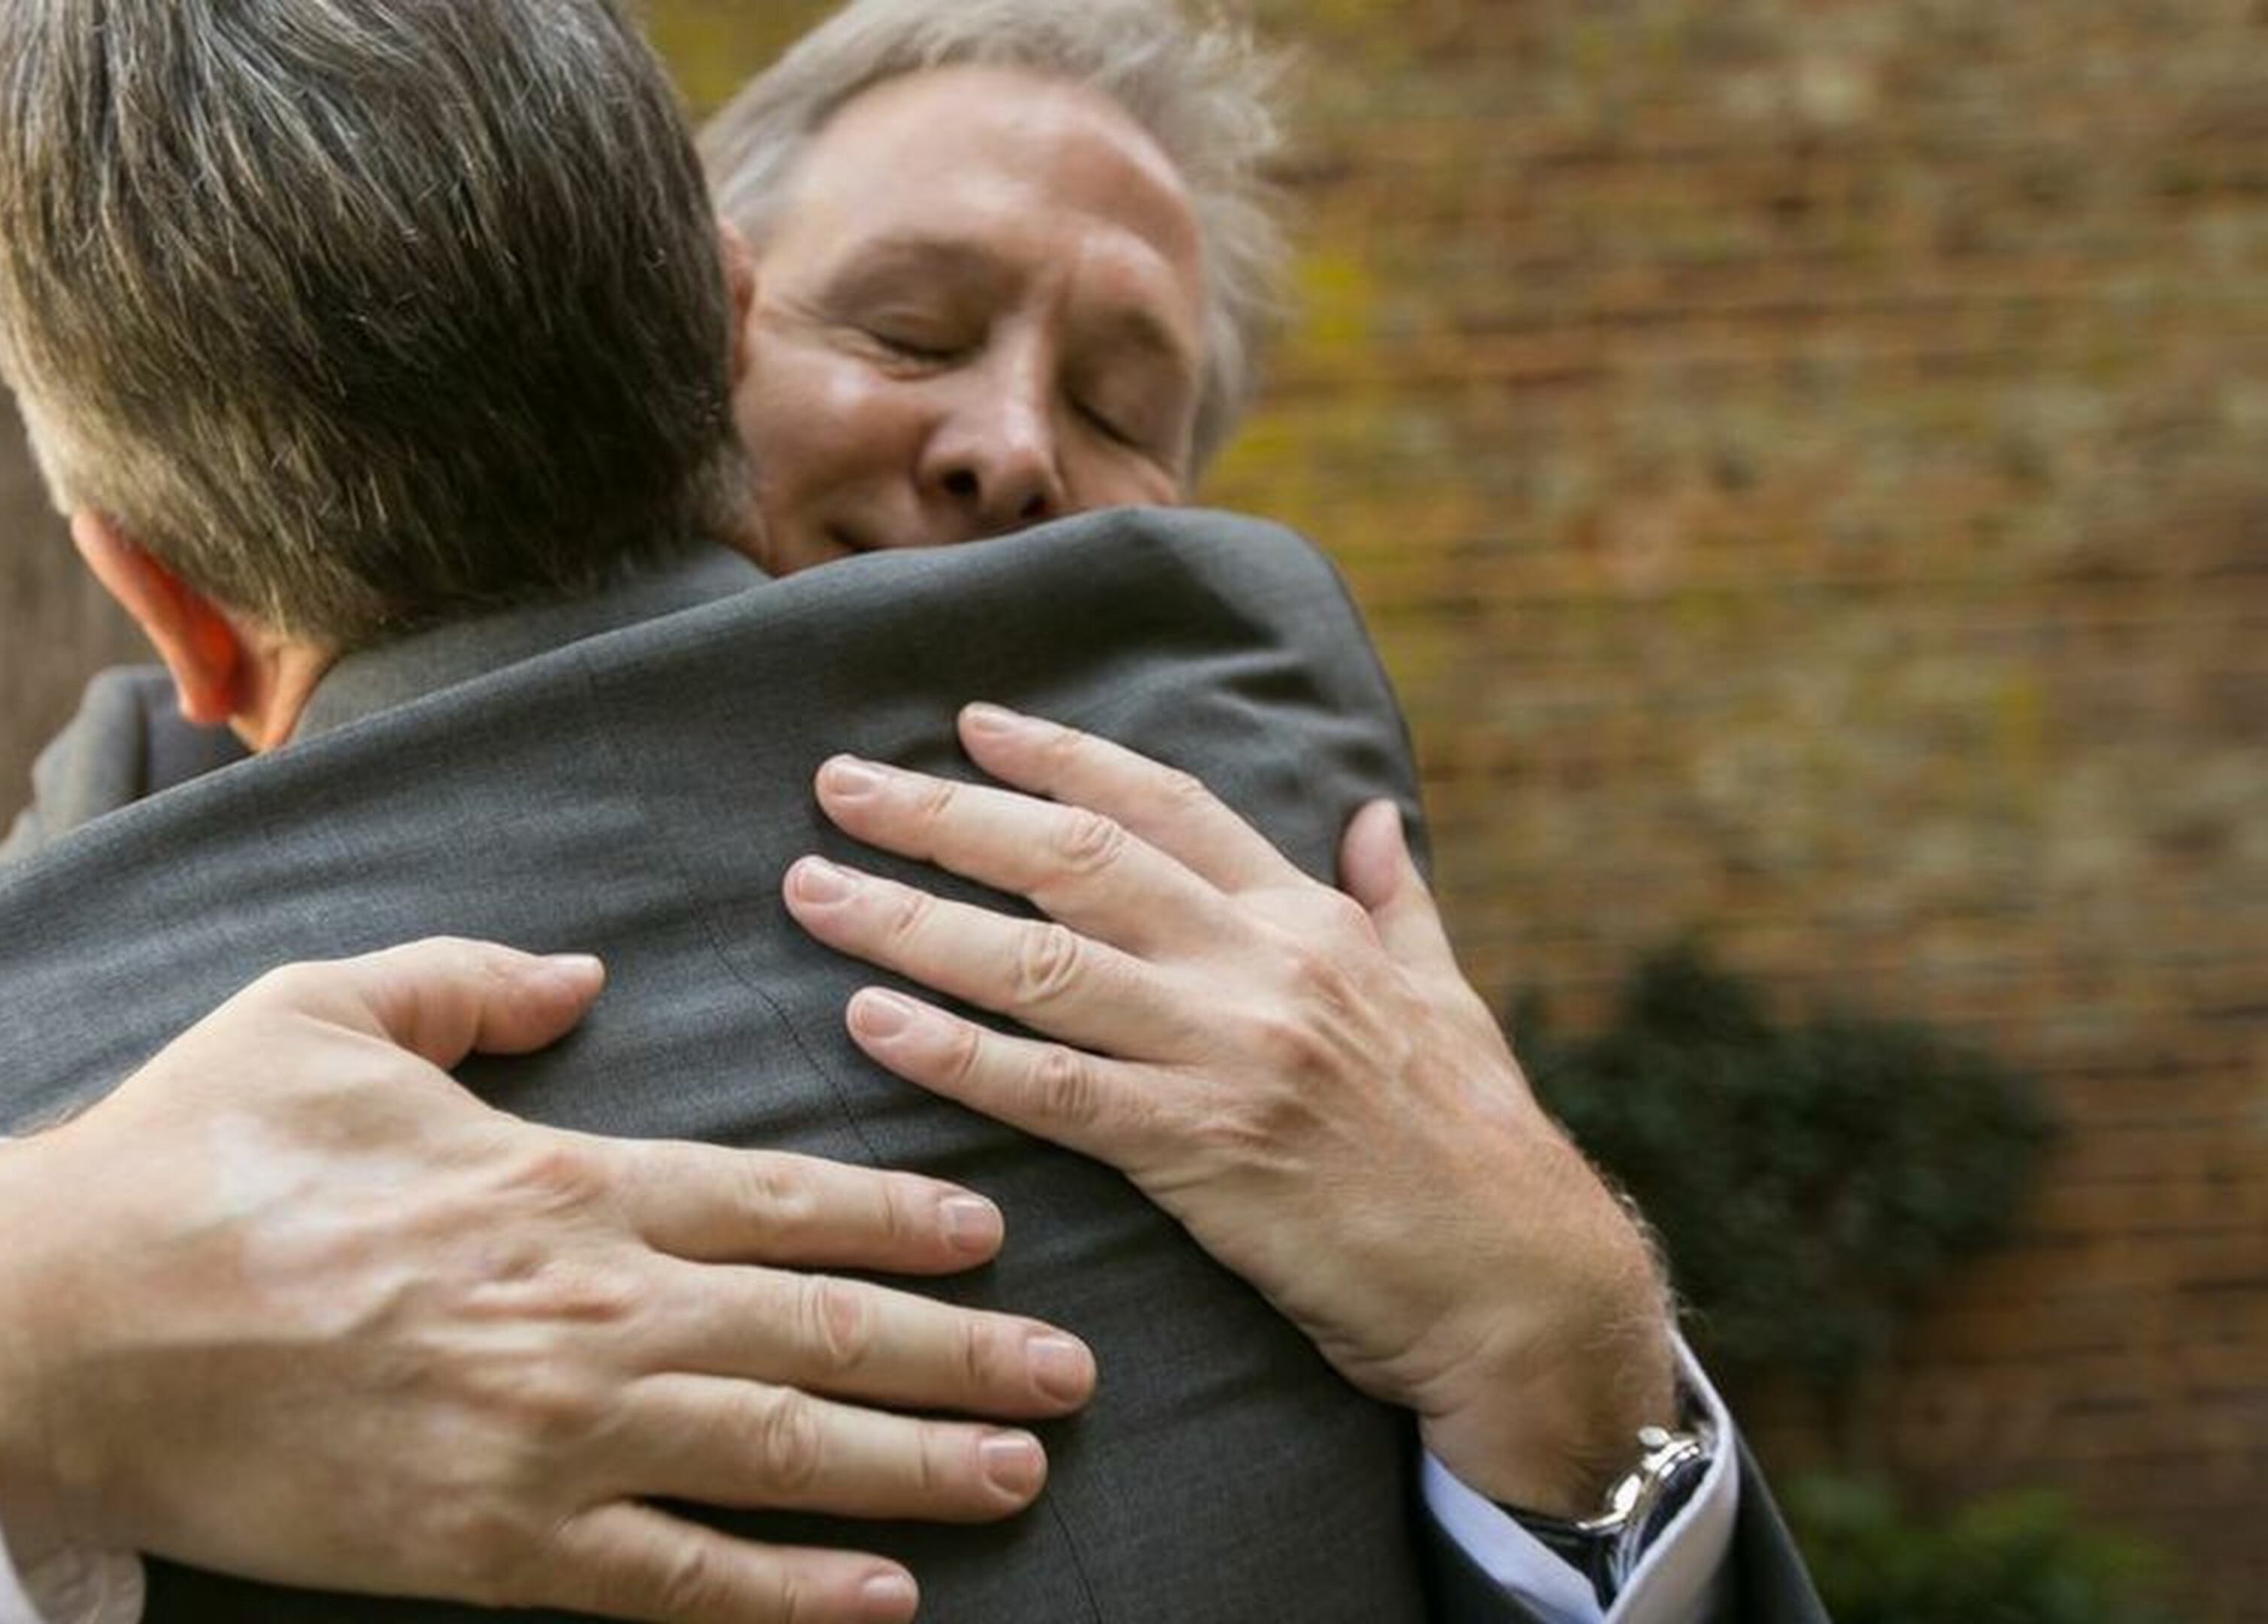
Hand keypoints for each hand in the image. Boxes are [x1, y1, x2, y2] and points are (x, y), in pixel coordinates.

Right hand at [0, 939, 1095, 1622]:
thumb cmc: (188, 1157)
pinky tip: (879, 1604)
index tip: (992, 1236)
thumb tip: (580, 973)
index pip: (776, 1199)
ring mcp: (547, 1440)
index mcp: (555, 1179)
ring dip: (917, 1468)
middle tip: (1074, 1374)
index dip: (897, 1221)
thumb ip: (469, 983)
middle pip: (818, 1333)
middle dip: (962, 1354)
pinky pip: (674, 1585)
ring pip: (781, 1458)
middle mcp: (584, 1310)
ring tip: (1024, 1472)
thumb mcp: (320, 1009)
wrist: (57, 1328)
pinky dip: (786, 1600)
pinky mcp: (491, 1549)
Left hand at [782, 706, 1673, 1516]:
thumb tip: (1376, 813)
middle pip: (1073, 859)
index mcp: (1307, 919)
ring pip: (1038, 962)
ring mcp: (1226, 1053)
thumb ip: (1397, 899)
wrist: (1521, 1280)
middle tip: (840, 784)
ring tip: (814, 889)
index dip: (1060, 757)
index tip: (971, 725)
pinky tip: (872, 1020)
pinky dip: (954, 1050)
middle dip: (945, 815)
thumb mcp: (1445, 994)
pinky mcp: (1200, 1150)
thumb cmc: (1478, 1141)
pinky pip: (1050, 1089)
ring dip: (911, 920)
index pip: (1164, 804)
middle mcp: (1257, 964)